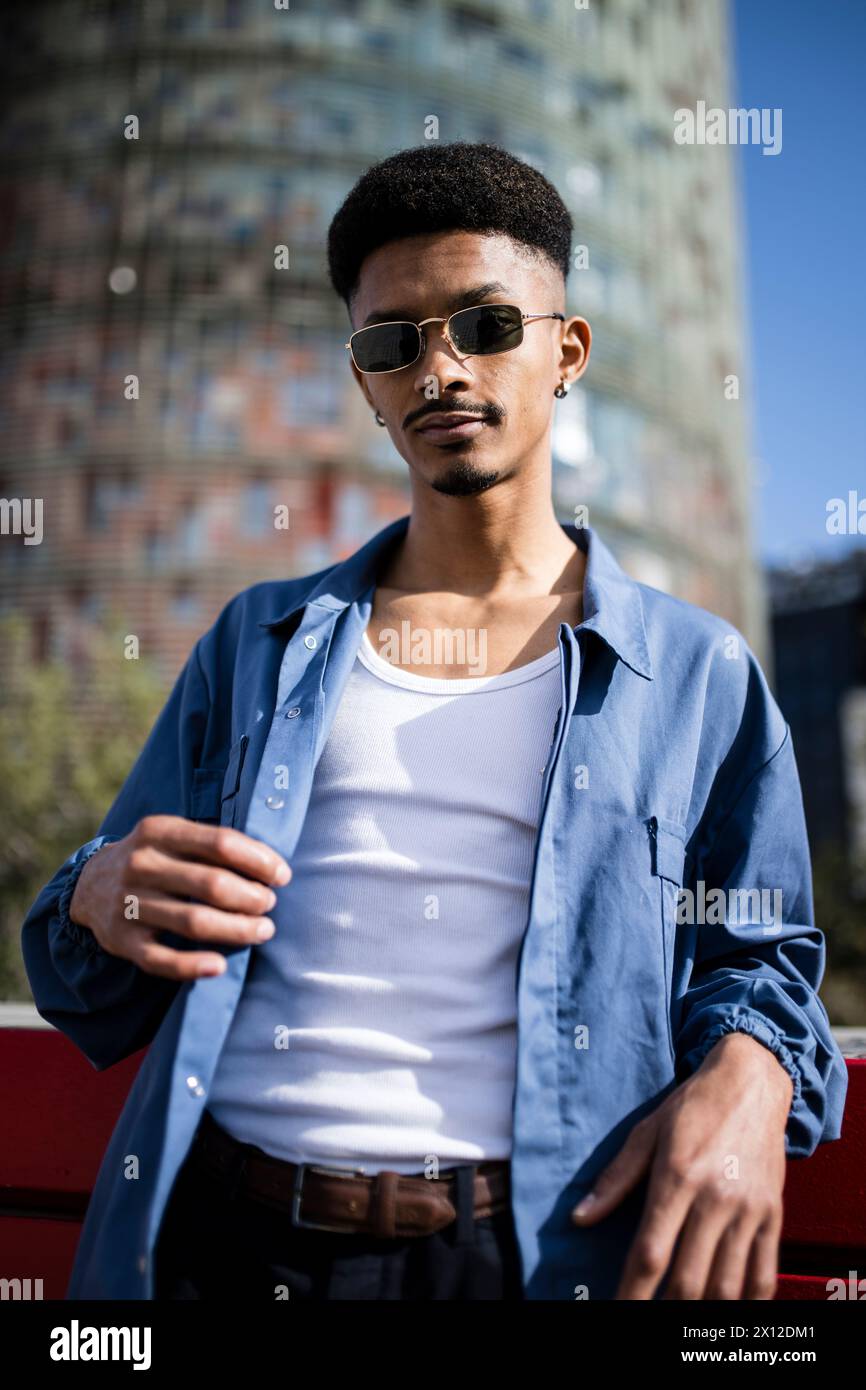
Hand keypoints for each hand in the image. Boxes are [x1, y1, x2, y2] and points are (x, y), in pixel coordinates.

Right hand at [68, 816, 291, 980]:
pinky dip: (192, 965)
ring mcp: (128, 904)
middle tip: (269, 905)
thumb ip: (213, 845)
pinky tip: (220, 965)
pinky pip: (161, 960)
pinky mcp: (122, 940)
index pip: (221, 843)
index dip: (259, 861)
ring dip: (237, 929)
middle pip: (212, 884)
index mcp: (159, 831)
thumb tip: (272, 866)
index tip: (282, 875)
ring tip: (262, 930)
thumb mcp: (173, 836)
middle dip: (252, 898)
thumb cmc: (154, 859)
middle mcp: (140, 864)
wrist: (89, 885)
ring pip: (193, 922)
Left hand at [571, 1032, 793, 1298]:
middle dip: (664, 1309)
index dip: (631, 1292)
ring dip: (703, 1309)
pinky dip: (748, 1301)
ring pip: (727, 1285)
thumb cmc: (694, 1105)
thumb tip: (581, 1217)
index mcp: (677, 1176)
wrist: (751, 1081)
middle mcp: (715, 1198)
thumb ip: (615, 1179)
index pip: (650, 1252)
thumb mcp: (647, 1132)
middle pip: (688, 1279)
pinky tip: (728, 1308)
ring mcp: (748, 1210)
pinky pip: (764, 1273)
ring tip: (682, 1316)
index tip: (618, 1310)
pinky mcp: (773, 1214)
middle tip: (645, 1317)